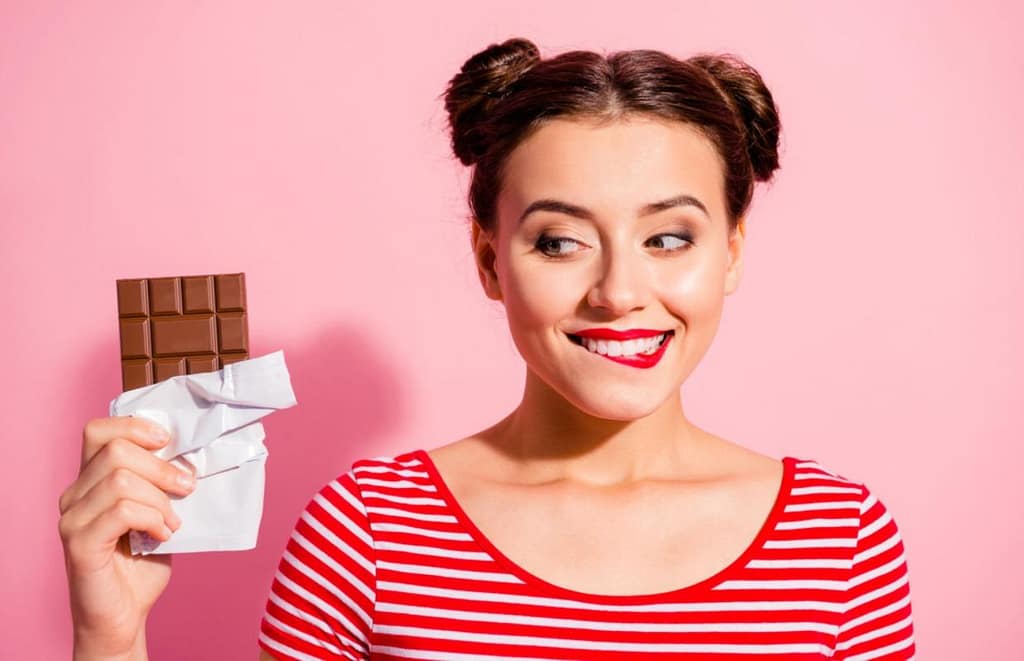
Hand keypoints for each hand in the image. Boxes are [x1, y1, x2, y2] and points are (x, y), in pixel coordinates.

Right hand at [58, 416, 196, 658]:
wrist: (124, 614)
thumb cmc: (141, 562)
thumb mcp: (158, 511)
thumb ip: (162, 482)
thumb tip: (192, 454)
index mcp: (89, 480)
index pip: (98, 430)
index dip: (135, 427)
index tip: (168, 442)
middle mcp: (73, 495)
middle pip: (115, 450)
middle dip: (161, 466)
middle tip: (186, 487)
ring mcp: (72, 519)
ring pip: (121, 480)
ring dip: (160, 498)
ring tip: (172, 521)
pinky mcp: (79, 543)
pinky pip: (121, 511)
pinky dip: (152, 518)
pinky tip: (162, 535)